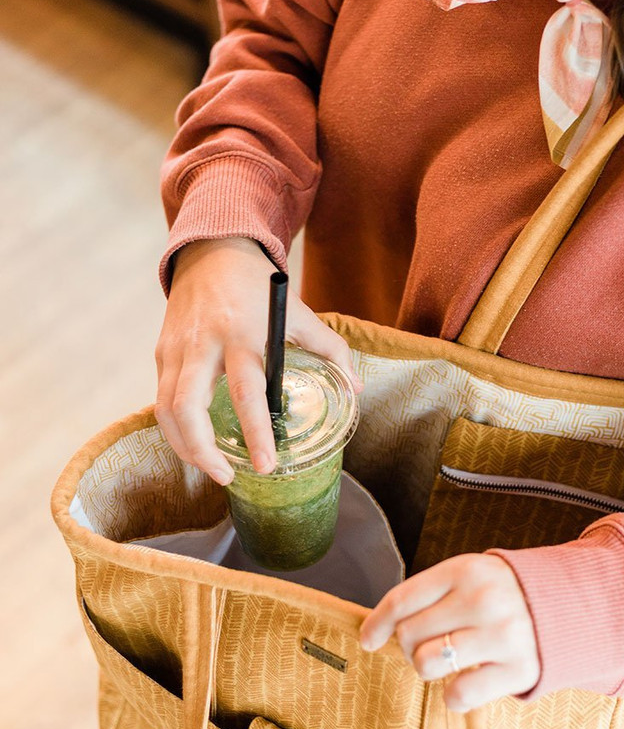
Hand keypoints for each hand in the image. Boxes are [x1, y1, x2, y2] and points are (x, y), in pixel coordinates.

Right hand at [155, 237, 362, 484]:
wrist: (212, 250)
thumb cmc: (259, 286)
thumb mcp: (300, 312)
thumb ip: (331, 349)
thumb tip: (356, 389)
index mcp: (245, 334)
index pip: (247, 392)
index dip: (255, 432)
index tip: (267, 465)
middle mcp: (205, 343)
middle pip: (189, 407)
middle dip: (203, 452)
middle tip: (229, 478)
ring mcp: (177, 348)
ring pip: (166, 409)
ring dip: (184, 447)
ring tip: (213, 469)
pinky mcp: (162, 351)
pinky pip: (161, 399)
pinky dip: (176, 429)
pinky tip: (194, 444)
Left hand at [359, 553, 540, 711]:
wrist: (568, 605)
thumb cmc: (502, 593)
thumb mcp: (470, 576)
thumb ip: (430, 594)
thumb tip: (377, 629)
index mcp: (466, 569)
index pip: (402, 599)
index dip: (378, 623)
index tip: (368, 639)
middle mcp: (483, 599)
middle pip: (409, 635)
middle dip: (408, 645)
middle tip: (428, 644)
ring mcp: (502, 635)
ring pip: (426, 663)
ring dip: (428, 668)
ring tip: (446, 660)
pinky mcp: (519, 669)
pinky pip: (459, 694)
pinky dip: (454, 696)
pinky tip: (465, 683)